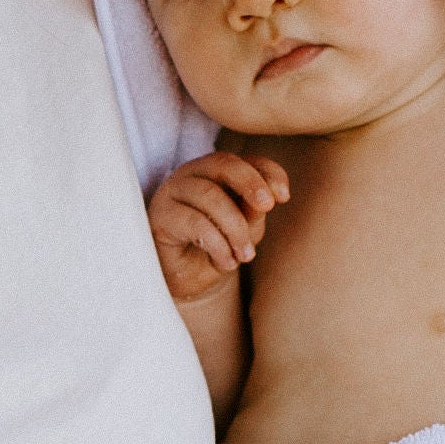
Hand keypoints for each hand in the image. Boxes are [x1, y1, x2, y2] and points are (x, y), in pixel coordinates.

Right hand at [148, 152, 288, 303]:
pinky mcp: (160, 216)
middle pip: (222, 164)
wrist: (186, 283)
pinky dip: (218, 244)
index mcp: (216, 173)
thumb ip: (253, 212)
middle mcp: (192, 175)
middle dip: (250, 183)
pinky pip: (194, 222)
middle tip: (267, 208)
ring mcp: (171, 192)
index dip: (268, 172)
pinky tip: (227, 262)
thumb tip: (265, 199)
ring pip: (209, 195)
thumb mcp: (244, 231)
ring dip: (235, 227)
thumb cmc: (216, 250)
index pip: (245, 160)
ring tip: (246, 255)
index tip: (284, 196)